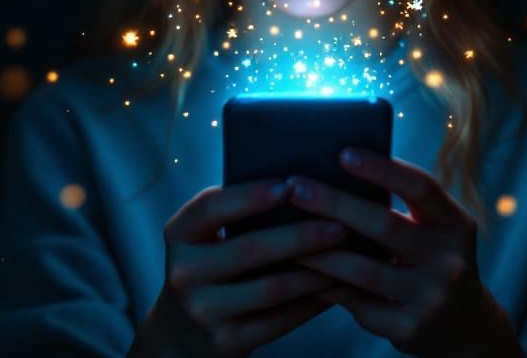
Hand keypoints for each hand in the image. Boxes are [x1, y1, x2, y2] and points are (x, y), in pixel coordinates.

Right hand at [131, 179, 347, 357]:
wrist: (183, 330)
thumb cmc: (211, 265)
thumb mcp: (206, 237)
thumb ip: (236, 214)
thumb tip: (303, 189)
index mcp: (179, 235)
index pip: (211, 208)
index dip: (250, 195)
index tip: (290, 185)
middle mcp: (184, 272)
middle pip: (250, 248)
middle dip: (301, 235)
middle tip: (340, 224)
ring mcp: (203, 311)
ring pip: (272, 287)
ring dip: (317, 271)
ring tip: (347, 255)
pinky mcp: (226, 341)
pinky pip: (281, 320)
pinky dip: (312, 302)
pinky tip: (335, 287)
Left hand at [284, 148, 524, 357]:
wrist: (466, 327)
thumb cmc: (433, 261)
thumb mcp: (435, 231)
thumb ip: (404, 207)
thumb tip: (338, 174)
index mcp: (456, 224)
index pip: (421, 187)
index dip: (382, 169)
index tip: (343, 154)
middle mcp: (449, 260)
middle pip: (385, 225)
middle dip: (334, 203)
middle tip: (296, 189)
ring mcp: (431, 297)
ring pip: (363, 270)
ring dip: (319, 252)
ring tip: (287, 236)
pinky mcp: (410, 329)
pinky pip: (359, 305)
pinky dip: (329, 288)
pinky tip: (303, 276)